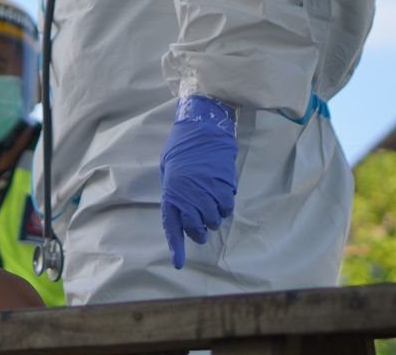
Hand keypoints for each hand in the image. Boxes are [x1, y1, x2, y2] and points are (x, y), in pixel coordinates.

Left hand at [160, 94, 237, 268]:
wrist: (203, 130)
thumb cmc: (182, 149)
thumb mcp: (168, 170)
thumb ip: (174, 192)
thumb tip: (179, 213)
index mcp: (171, 192)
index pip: (172, 225)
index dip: (176, 246)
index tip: (178, 263)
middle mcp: (188, 196)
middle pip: (196, 228)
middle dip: (199, 231)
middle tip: (201, 225)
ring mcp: (206, 192)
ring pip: (214, 220)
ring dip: (213, 216)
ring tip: (210, 201)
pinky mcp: (223, 187)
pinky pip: (227, 207)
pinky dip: (225, 205)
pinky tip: (221, 192)